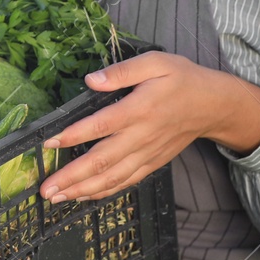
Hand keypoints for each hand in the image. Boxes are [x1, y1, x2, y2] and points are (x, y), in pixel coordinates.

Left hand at [37, 52, 230, 202]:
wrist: (214, 106)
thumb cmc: (181, 79)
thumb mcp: (156, 62)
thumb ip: (123, 71)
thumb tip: (92, 80)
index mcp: (139, 109)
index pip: (101, 125)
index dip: (74, 136)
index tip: (49, 143)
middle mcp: (141, 136)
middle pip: (102, 161)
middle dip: (72, 177)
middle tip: (46, 189)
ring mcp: (147, 153)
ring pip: (112, 178)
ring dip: (83, 190)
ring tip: (57, 198)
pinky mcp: (152, 163)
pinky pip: (126, 181)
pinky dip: (104, 192)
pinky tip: (84, 196)